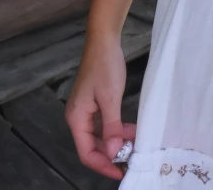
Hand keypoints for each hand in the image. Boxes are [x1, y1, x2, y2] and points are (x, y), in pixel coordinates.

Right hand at [64, 36, 135, 179]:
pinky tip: (130, 130)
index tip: (121, 172)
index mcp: (76, 119)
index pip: (87, 153)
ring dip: (116, 142)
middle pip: (92, 147)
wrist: (104, 40)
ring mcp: (85, 111)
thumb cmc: (105, 66)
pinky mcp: (93, 104)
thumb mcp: (111, 98)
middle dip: (112, 154)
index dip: (103, 165)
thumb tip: (113, 153)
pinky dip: (116, 130)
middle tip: (132, 158)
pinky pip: (103, 124)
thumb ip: (112, 127)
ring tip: (135, 143)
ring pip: (100, 136)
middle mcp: (77, 118)